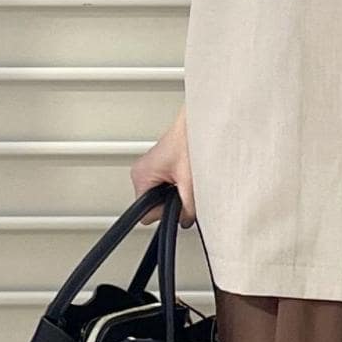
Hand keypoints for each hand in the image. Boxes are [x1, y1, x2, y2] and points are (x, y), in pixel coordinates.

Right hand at [131, 105, 196, 228]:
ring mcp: (150, 168)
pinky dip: (178, 185)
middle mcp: (141, 171)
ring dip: (176, 194)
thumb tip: (185, 220)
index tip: (178, 209)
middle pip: (153, 206)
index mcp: (141, 176)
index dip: (165, 216)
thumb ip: (187, 208)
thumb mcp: (191, 182)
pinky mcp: (161, 165)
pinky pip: (167, 185)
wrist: (201, 121)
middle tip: (187, 191)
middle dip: (172, 204)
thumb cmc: (191, 141)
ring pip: (161, 196)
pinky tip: (189, 176)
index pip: (145, 214)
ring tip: (189, 180)